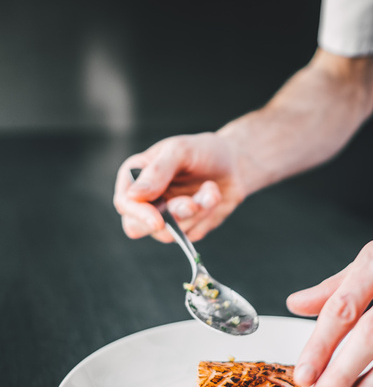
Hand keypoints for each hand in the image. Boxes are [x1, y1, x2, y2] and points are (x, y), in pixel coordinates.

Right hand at [113, 132, 245, 241]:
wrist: (234, 164)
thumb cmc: (204, 151)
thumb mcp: (180, 151)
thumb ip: (157, 172)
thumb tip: (133, 196)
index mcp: (135, 177)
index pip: (125, 203)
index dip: (139, 214)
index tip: (158, 220)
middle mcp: (146, 200)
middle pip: (137, 227)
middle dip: (169, 218)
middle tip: (193, 203)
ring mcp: (165, 217)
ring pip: (168, 233)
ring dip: (194, 213)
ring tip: (211, 190)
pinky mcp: (185, 229)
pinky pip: (190, 234)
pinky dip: (205, 216)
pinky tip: (213, 196)